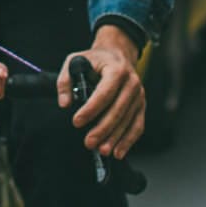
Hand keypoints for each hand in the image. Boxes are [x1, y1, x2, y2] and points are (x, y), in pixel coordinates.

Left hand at [56, 25, 146, 158]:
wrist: (117, 54)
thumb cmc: (95, 60)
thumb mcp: (75, 61)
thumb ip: (66, 81)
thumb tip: (64, 103)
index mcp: (116, 69)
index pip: (104, 93)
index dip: (91, 109)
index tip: (76, 121)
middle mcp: (132, 82)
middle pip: (118, 110)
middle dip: (103, 128)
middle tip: (88, 142)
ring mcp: (139, 95)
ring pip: (128, 120)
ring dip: (115, 138)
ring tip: (102, 150)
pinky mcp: (141, 105)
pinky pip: (137, 125)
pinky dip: (128, 140)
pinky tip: (118, 152)